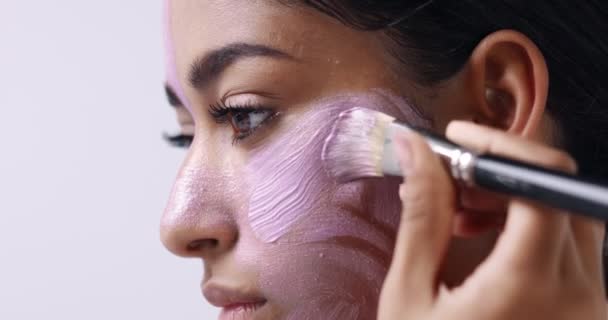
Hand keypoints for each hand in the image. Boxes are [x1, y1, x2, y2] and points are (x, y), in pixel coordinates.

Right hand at [378, 121, 606, 319]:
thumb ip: (422, 215)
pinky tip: (490, 240)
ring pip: (570, 214)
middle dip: (503, 168)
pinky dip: (532, 225)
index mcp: (530, 289)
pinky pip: (573, 245)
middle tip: (452, 172)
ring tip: (466, 211)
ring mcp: (592, 307)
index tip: (456, 137)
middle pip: (559, 192)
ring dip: (518, 196)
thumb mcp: (411, 295)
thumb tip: (417, 149)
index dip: (499, 145)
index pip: (541, 182)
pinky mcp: (590, 312)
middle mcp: (580, 296)